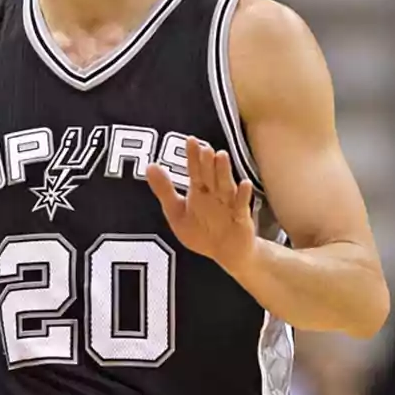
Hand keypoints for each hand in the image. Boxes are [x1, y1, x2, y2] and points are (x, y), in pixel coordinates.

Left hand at [146, 136, 255, 275]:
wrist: (227, 253)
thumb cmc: (201, 231)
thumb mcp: (177, 212)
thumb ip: (164, 190)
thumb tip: (150, 166)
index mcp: (199, 191)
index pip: (195, 171)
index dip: (193, 156)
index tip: (190, 140)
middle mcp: (215, 194)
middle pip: (211, 176)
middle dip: (208, 163)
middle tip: (205, 148)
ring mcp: (229, 205)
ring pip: (226, 186)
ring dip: (224, 172)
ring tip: (221, 156)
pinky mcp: (241, 219)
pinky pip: (242, 206)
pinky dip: (243, 196)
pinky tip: (244, 184)